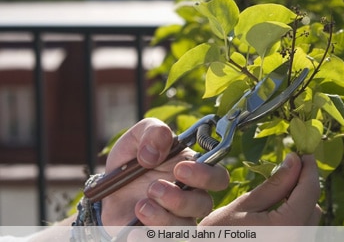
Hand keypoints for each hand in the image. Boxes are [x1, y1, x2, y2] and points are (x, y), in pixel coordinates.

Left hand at [101, 118, 229, 225]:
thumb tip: (155, 153)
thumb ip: (152, 132)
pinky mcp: (159, 235)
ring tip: (140, 206)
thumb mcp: (137, 137)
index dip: (206, 175)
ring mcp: (176, 220)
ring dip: (163, 218)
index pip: (218, 177)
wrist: (105, 189)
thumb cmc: (130, 161)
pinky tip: (134, 232)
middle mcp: (190, 197)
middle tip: (153, 188)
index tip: (179, 169)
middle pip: (204, 205)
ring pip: (186, 228)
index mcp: (192, 171)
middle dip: (180, 198)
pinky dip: (150, 237)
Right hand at [199, 153, 320, 225]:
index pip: (309, 192)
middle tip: (287, 169)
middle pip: (313, 206)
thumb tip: (294, 161)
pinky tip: (275, 209)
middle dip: (303, 185)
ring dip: (299, 201)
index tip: (303, 154)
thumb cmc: (220, 235)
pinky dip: (293, 215)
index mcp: (287, 228)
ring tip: (277, 190)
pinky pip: (301, 230)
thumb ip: (274, 185)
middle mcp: (298, 240)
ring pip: (309, 219)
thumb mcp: (244, 206)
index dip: (308, 170)